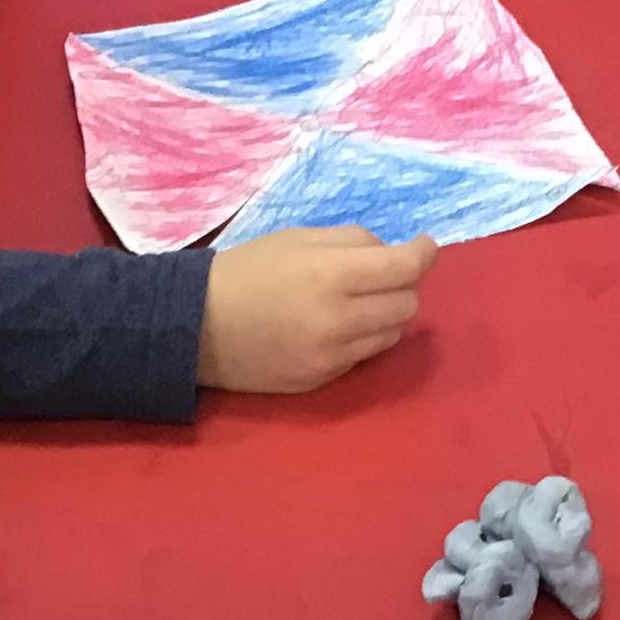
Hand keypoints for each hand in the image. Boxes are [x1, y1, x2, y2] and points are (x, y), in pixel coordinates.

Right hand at [197, 229, 438, 394]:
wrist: (195, 328)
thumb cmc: (245, 273)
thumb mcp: (298, 238)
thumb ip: (352, 241)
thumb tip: (391, 254)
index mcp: (332, 277)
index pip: (406, 268)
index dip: (424, 253)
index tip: (422, 246)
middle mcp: (339, 322)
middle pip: (407, 305)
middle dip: (402, 285)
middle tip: (380, 275)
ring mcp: (331, 358)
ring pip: (391, 336)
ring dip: (384, 315)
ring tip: (356, 303)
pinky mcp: (320, 381)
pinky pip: (361, 357)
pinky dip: (359, 339)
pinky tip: (332, 329)